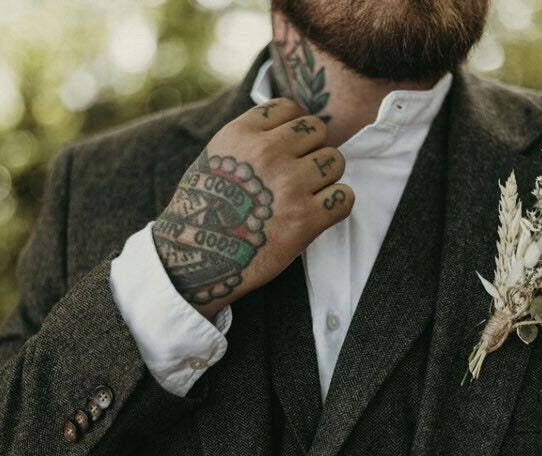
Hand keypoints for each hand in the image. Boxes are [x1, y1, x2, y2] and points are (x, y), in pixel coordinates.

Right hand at [152, 98, 352, 318]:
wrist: (196, 260)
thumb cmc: (205, 210)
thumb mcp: (215, 157)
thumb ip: (251, 138)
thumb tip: (291, 125)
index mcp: (241, 134)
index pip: (290, 108)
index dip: (295, 127)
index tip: (290, 146)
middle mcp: (267, 154)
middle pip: (318, 131)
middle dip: (312, 150)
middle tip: (298, 174)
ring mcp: (289, 187)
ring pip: (335, 161)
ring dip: (325, 177)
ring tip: (305, 195)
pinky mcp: (306, 220)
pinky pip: (345, 197)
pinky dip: (336, 204)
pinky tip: (317, 213)